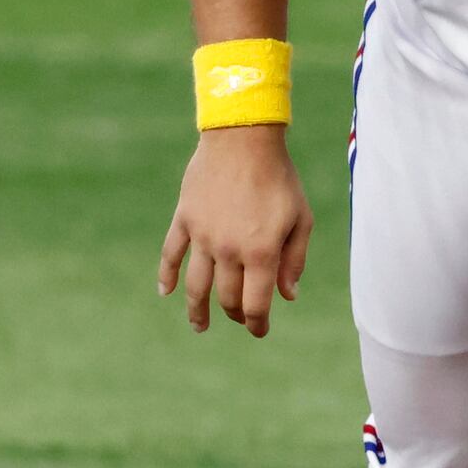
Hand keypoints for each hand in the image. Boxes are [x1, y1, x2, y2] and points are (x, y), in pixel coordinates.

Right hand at [157, 126, 312, 336]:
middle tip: (239, 317)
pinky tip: (166, 292)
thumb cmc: (279, 177)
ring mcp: (203, 235)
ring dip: (197, 310)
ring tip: (200, 326)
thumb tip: (288, 296)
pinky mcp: (185, 218)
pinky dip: (166, 276)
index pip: (255, 303)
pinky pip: (171, 254)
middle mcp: (229, 249)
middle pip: (227, 297)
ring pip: (196, 285)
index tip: (260, 330)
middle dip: (235, 313)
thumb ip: (295, 260)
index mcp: (261, 252)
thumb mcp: (301, 218)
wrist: (244, 137)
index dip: (258, 323)